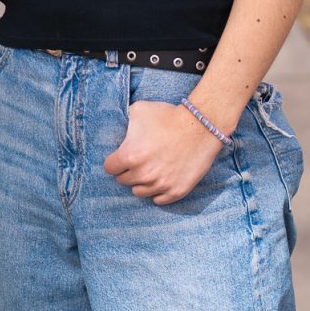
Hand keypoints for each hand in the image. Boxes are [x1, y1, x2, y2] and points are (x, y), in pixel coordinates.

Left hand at [103, 99, 223, 204]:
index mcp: (129, 156)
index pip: (109, 168)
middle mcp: (142, 174)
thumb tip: (121, 129)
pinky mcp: (176, 191)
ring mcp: (160, 185)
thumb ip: (124, 122)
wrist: (199, 126)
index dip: (114, 161)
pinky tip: (160, 180)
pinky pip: (158, 200)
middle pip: (123, 181)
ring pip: (139, 192)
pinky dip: (157, 191)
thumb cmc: (167, 116)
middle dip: (127, 171)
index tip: (120, 157)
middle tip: (137, 161)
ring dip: (141, 183)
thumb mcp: (139, 110)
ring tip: (148, 170)